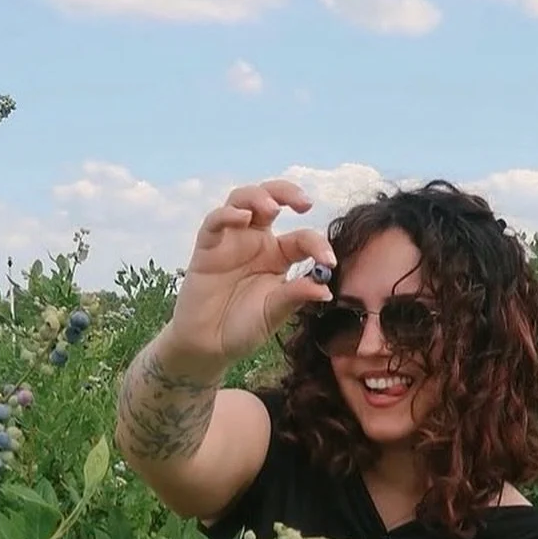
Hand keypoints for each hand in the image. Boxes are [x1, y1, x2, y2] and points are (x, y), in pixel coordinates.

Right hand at [166, 180, 334, 367]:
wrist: (208, 345)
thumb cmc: (242, 327)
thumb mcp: (274, 313)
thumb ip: (295, 297)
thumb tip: (326, 290)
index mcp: (279, 256)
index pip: (302, 238)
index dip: (318, 245)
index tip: (329, 262)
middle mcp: (257, 242)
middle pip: (272, 199)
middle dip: (288, 193)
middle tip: (305, 203)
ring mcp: (231, 240)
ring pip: (242, 200)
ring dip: (258, 197)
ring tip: (273, 208)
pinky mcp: (207, 247)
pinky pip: (215, 222)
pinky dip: (227, 215)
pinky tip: (241, 218)